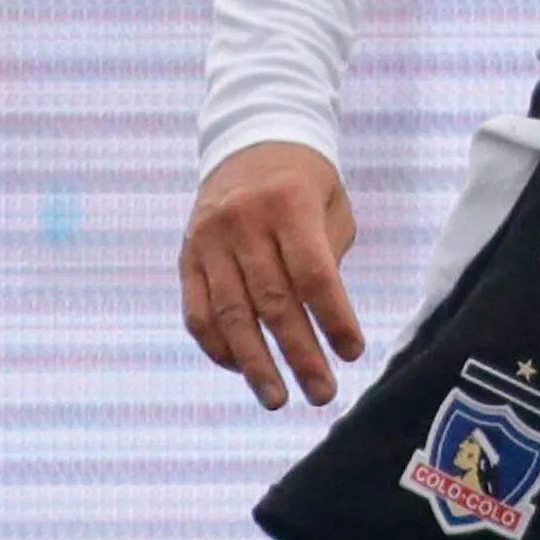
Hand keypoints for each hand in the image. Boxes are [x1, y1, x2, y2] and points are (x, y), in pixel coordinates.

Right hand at [183, 139, 366, 412]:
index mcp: (288, 204)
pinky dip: (219, 347)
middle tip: (323, 393)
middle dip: (300, 354)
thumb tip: (325, 327)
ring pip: (232, 314)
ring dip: (256, 364)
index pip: (312, 274)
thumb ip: (328, 259)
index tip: (352, 353)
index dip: (333, 319)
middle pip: (273, 302)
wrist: (248, 141)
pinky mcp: (187, 255)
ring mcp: (209, 239)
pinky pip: (198, 312)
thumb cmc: (305, 184)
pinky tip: (243, 369)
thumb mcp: (330, 207)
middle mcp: (243, 221)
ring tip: (278, 399)